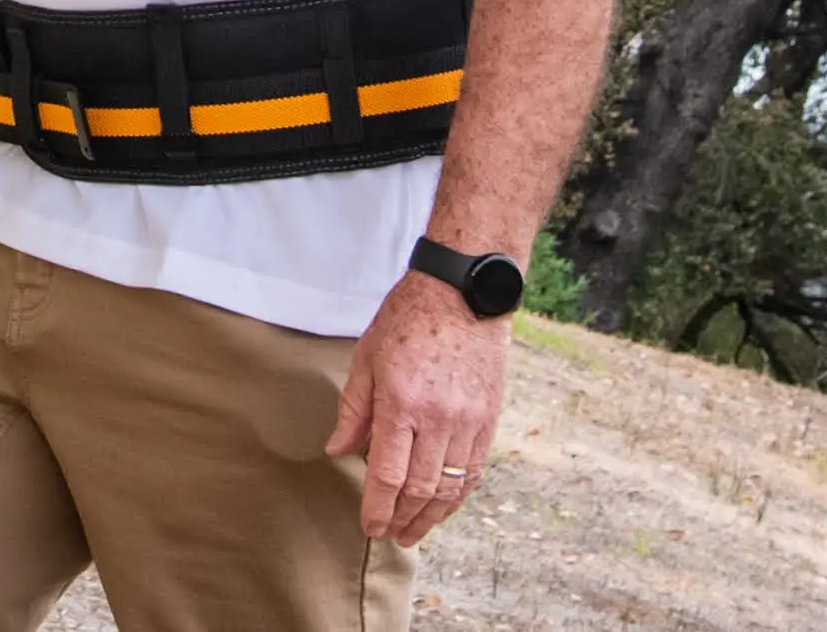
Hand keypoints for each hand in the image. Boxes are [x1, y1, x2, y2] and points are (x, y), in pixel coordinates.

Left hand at [324, 271, 504, 542]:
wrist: (463, 293)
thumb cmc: (408, 320)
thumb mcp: (367, 358)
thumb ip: (353, 410)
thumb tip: (337, 452)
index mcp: (402, 403)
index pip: (388, 474)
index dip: (377, 508)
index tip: (369, 526)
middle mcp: (438, 418)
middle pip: (420, 488)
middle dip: (402, 518)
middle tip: (388, 533)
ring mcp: (468, 421)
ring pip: (450, 487)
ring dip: (431, 516)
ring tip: (413, 531)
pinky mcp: (489, 419)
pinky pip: (475, 470)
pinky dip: (458, 495)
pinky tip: (444, 506)